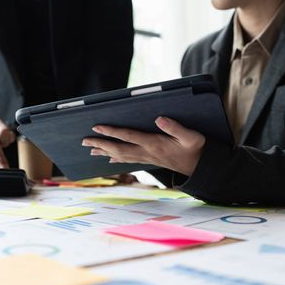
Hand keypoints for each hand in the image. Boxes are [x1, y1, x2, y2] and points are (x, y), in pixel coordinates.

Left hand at [82, 117, 204, 175]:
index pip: (128, 136)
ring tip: (89, 150)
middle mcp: (147, 152)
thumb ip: (176, 127)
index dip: (111, 132)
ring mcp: (146, 157)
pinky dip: (116, 158)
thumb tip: (159, 118)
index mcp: (154, 143)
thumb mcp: (191, 136)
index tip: (97, 127)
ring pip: (120, 155)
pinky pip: (128, 160)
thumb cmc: (196, 148)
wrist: (200, 166)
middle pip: (118, 148)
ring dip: (104, 152)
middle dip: (100, 144)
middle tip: (84, 141)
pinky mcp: (149, 160)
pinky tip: (108, 159)